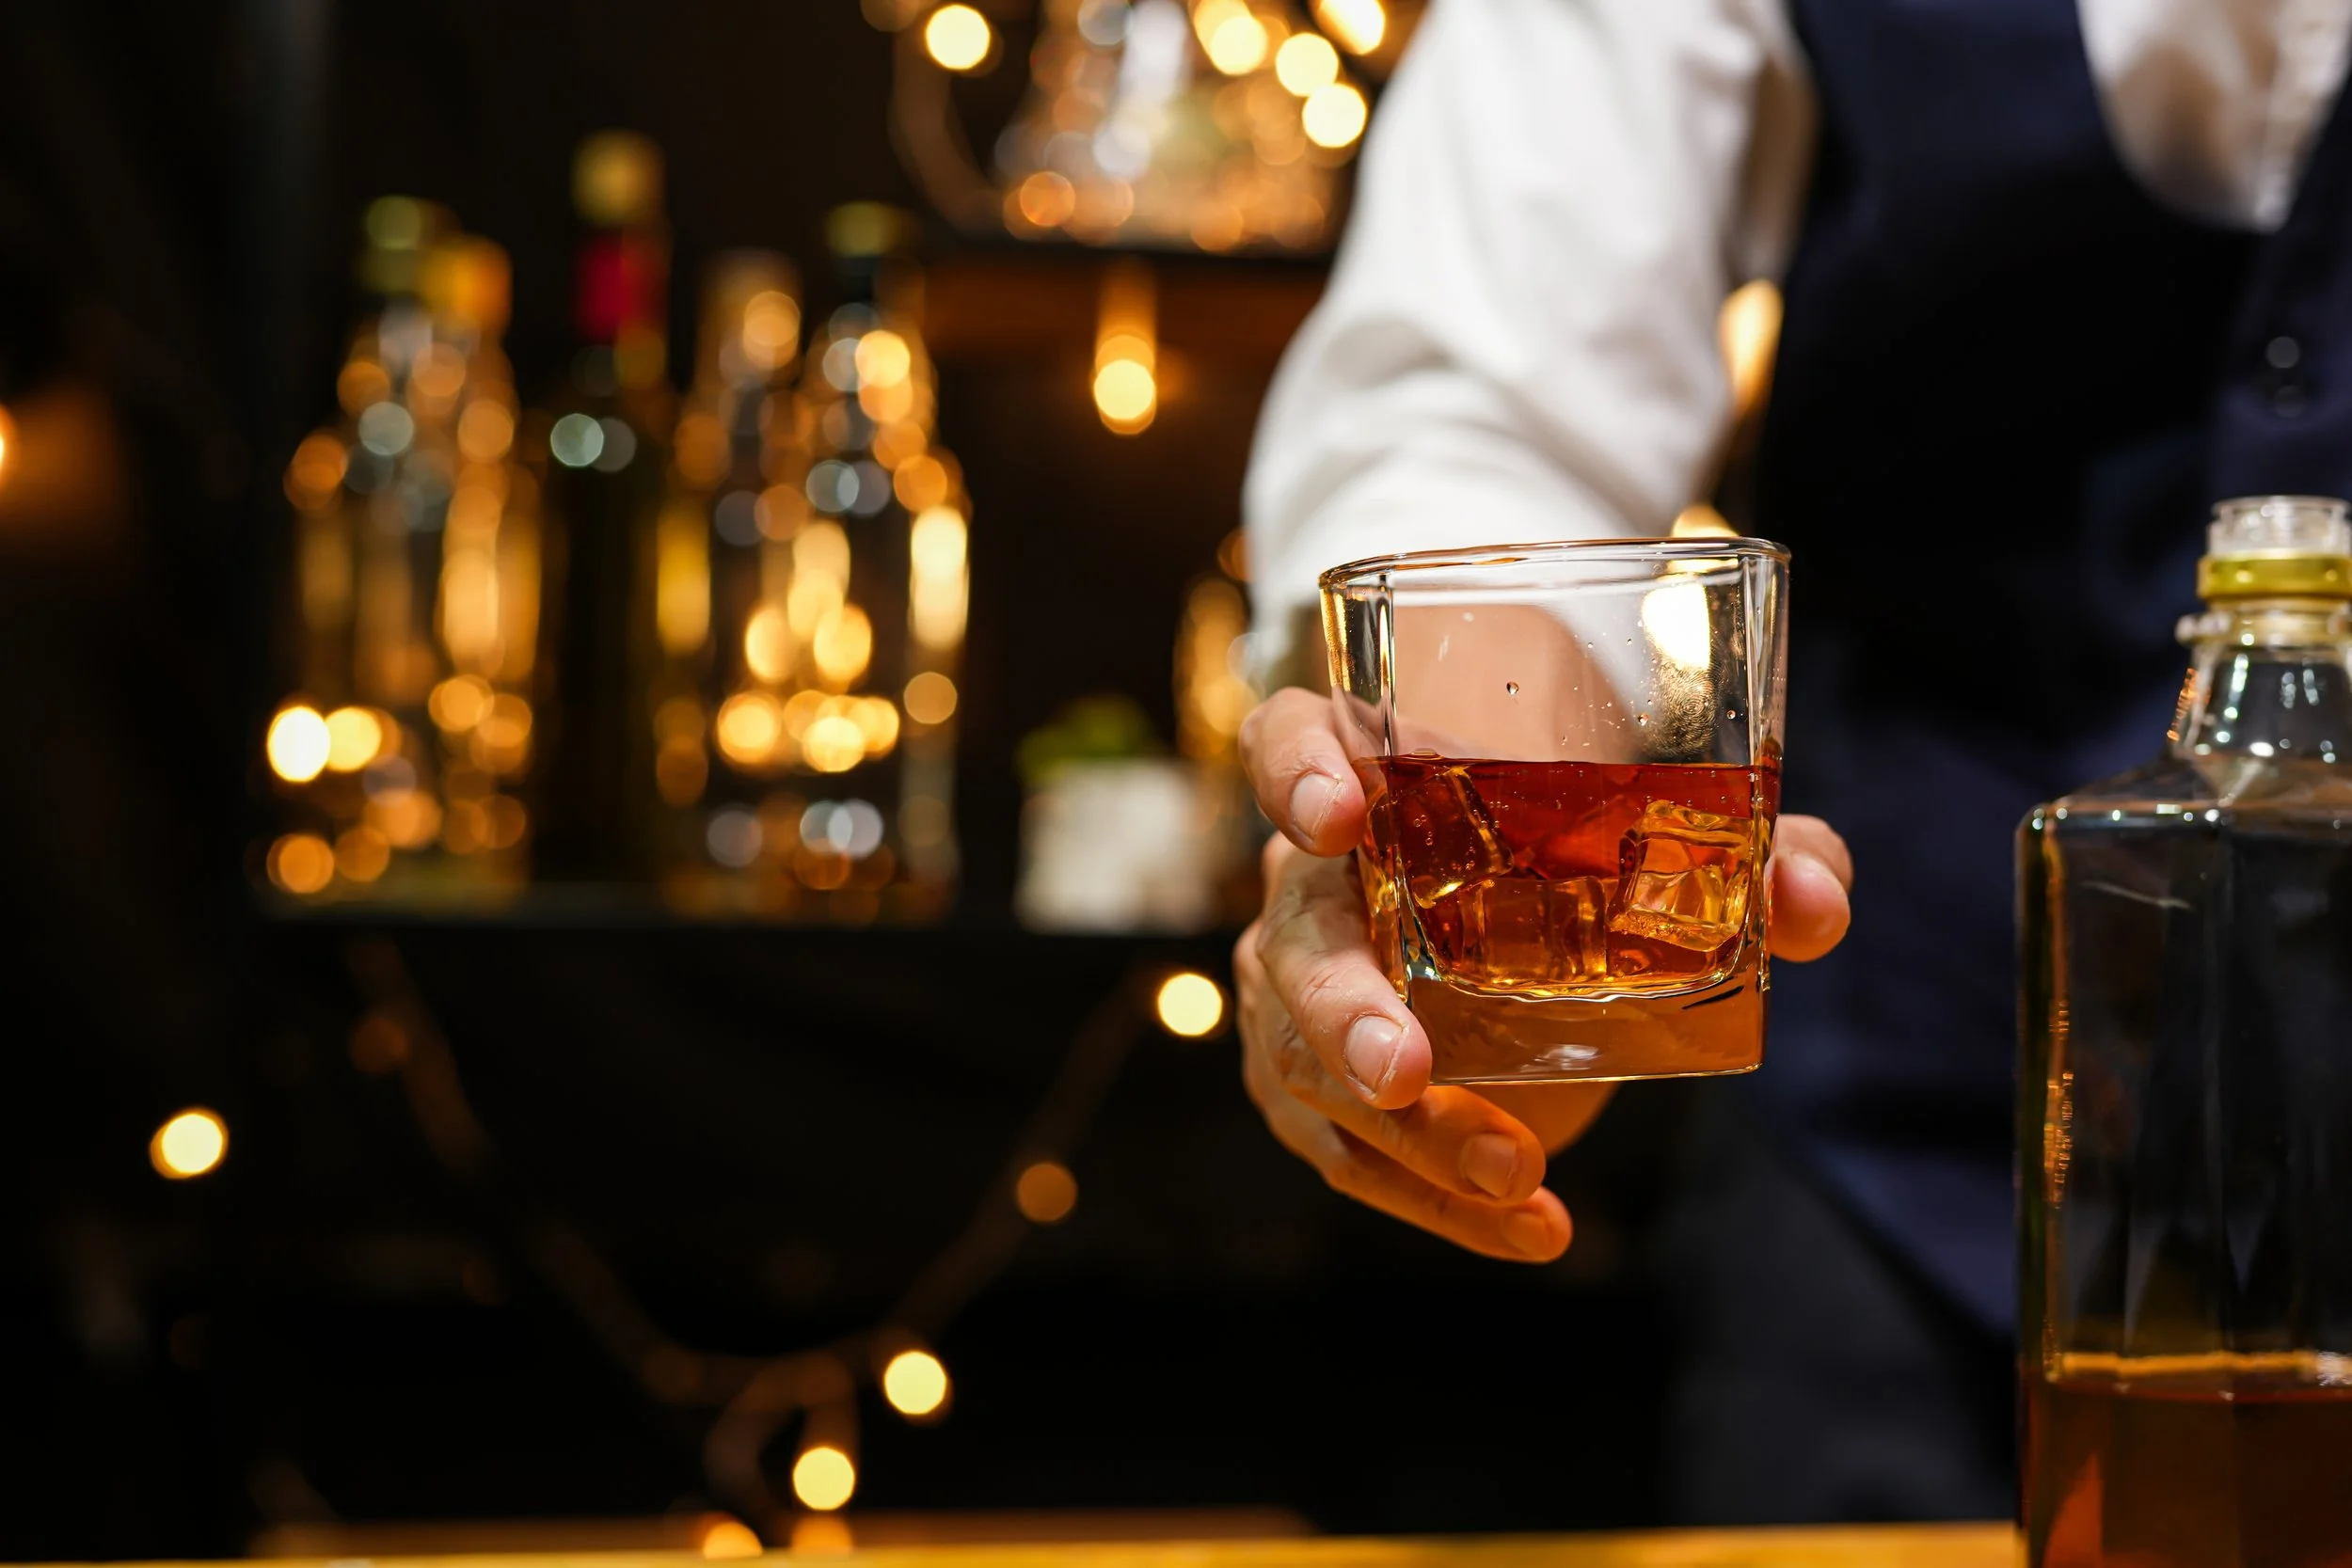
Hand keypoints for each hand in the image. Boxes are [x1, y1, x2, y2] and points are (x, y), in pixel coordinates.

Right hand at [1233, 687, 1853, 1261]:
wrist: (1533, 939)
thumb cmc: (1575, 855)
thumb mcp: (1668, 841)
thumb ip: (1750, 854)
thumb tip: (1812, 897)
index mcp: (1369, 775)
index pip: (1286, 742)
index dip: (1295, 775)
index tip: (1338, 818)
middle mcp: (1310, 881)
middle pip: (1291, 939)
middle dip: (1341, 1012)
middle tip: (1407, 1072)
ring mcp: (1297, 991)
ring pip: (1307, 1070)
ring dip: (1411, 1135)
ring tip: (1515, 1174)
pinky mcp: (1317, 1087)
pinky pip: (1354, 1155)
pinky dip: (1440, 1202)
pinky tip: (1530, 1228)